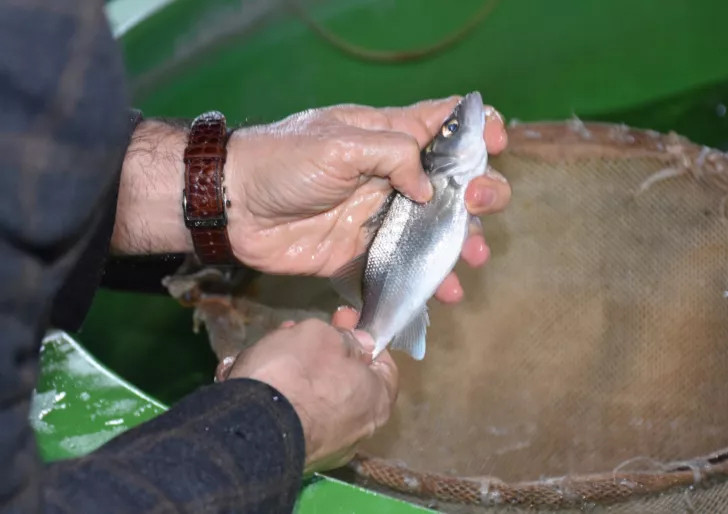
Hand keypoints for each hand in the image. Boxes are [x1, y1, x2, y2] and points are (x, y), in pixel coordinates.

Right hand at [222, 310, 397, 473]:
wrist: (250, 426)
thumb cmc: (297, 373)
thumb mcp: (323, 336)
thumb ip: (346, 337)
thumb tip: (361, 345)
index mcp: (377, 401)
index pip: (383, 364)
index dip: (363, 338)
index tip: (343, 321)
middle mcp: (357, 431)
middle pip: (346, 379)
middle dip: (324, 350)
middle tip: (301, 329)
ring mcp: (324, 447)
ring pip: (315, 395)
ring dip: (298, 368)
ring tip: (274, 344)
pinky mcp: (291, 452)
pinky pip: (293, 414)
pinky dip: (282, 392)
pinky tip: (260, 372)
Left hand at [225, 96, 510, 302]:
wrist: (236, 207)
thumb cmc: (285, 161)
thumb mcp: (341, 143)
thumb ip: (394, 155)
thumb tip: (430, 190)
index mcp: (389, 137)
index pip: (443, 123)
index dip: (477, 129)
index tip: (496, 146)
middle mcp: (393, 176)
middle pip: (453, 182)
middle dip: (480, 192)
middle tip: (479, 205)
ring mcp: (381, 217)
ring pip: (437, 229)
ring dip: (463, 241)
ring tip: (472, 257)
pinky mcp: (365, 253)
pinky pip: (406, 266)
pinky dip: (429, 280)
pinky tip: (446, 291)